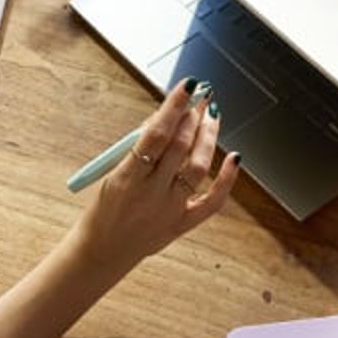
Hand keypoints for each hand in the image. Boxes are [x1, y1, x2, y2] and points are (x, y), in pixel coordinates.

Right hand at [74, 79, 239, 273]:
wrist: (103, 251)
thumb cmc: (105, 207)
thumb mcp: (112, 173)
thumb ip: (139, 148)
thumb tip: (166, 117)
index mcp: (127, 178)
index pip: (155, 135)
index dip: (174, 107)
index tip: (187, 86)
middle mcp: (151, 194)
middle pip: (179, 147)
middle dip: (192, 117)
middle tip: (199, 97)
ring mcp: (169, 210)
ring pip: (197, 168)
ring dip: (208, 137)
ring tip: (212, 115)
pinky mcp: (182, 224)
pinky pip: (212, 202)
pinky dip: (226, 179)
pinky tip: (235, 157)